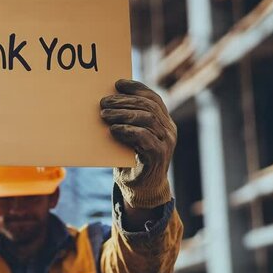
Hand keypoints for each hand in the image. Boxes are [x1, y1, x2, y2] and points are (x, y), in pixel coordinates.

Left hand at [100, 79, 175, 208]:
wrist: (141, 189)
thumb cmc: (131, 159)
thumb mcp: (130, 136)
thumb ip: (126, 120)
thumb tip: (106, 101)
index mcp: (164, 121)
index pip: (153, 98)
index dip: (136, 88)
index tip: (118, 83)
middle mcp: (169, 129)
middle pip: (148, 106)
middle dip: (124, 101)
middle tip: (104, 102)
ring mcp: (166, 142)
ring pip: (147, 118)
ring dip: (123, 114)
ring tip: (105, 115)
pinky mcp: (159, 155)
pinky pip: (144, 137)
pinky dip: (127, 130)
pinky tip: (113, 130)